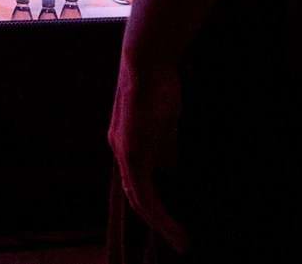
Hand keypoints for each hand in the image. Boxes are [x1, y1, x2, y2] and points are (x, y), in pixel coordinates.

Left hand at [109, 52, 187, 250]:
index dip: (153, 204)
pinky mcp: (133, 154)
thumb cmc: (158, 83)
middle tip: (180, 240)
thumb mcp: (163, 121)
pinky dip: (160, 215)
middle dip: (159, 223)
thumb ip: (165, 145)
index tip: (172, 220)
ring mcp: (124, 154)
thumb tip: (170, 167)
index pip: (137, 182)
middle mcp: (120, 152)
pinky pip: (144, 195)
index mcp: (125, 144)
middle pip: (136, 197)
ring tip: (182, 241)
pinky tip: (173, 227)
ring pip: (140, 201)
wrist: (147, 61)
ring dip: (162, 224)